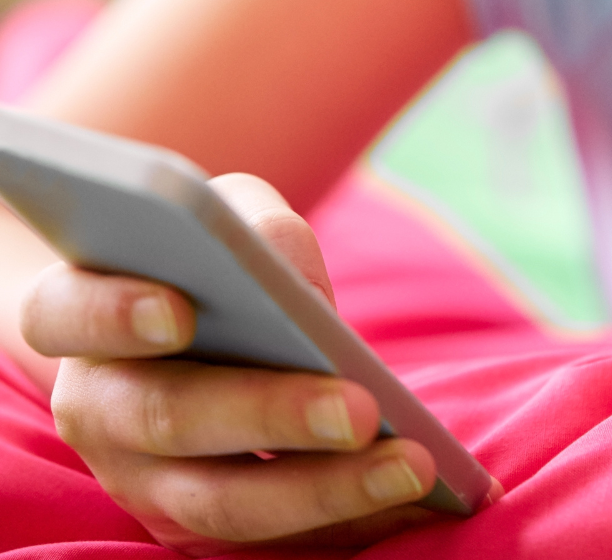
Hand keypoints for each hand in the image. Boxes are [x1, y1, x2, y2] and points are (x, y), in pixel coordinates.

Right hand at [19, 174, 437, 555]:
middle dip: (268, 416)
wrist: (188, 320)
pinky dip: (346, 521)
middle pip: (167, 420)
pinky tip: (418, 492)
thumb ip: (250, 227)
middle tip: (359, 408)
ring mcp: (140, 477)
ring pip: (220, 503)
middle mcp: (96, 406)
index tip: (180, 311)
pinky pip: (271, 535)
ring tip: (412, 462)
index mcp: (75, 312)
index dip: (114, 314)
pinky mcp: (197, 520)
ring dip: (322, 491)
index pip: (65, 313)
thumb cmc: (211, 253)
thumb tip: (293, 284)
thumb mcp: (227, 213)